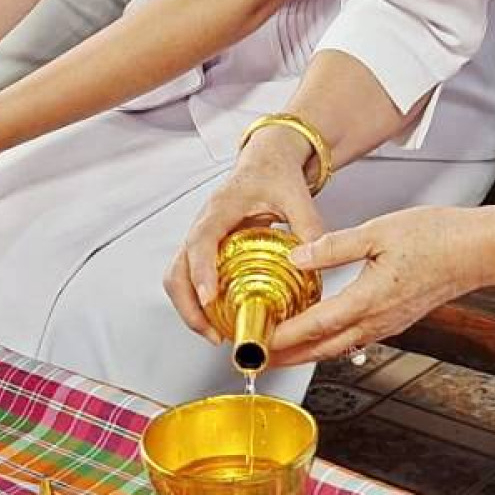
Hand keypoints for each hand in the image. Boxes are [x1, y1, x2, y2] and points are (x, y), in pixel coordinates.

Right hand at [164, 132, 331, 338]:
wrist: (265, 160)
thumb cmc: (275, 173)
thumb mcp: (296, 196)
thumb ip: (308, 226)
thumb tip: (317, 262)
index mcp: (221, 208)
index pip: (200, 242)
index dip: (201, 272)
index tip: (210, 299)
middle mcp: (203, 224)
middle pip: (177, 270)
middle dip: (189, 306)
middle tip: (213, 333)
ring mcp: (200, 238)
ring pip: (177, 278)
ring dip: (190, 309)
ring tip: (215, 333)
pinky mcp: (204, 249)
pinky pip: (189, 278)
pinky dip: (197, 302)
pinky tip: (218, 318)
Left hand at [260, 206, 494, 367]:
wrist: (478, 250)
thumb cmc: (438, 238)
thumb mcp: (379, 232)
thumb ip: (334, 247)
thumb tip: (297, 257)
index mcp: (368, 300)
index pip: (313, 327)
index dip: (280, 338)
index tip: (254, 343)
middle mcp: (376, 321)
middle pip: (321, 349)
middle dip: (286, 356)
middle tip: (255, 360)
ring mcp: (387, 325)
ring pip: (337, 347)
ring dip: (306, 351)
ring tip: (280, 350)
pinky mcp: (395, 320)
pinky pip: (354, 339)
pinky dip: (329, 341)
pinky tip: (321, 333)